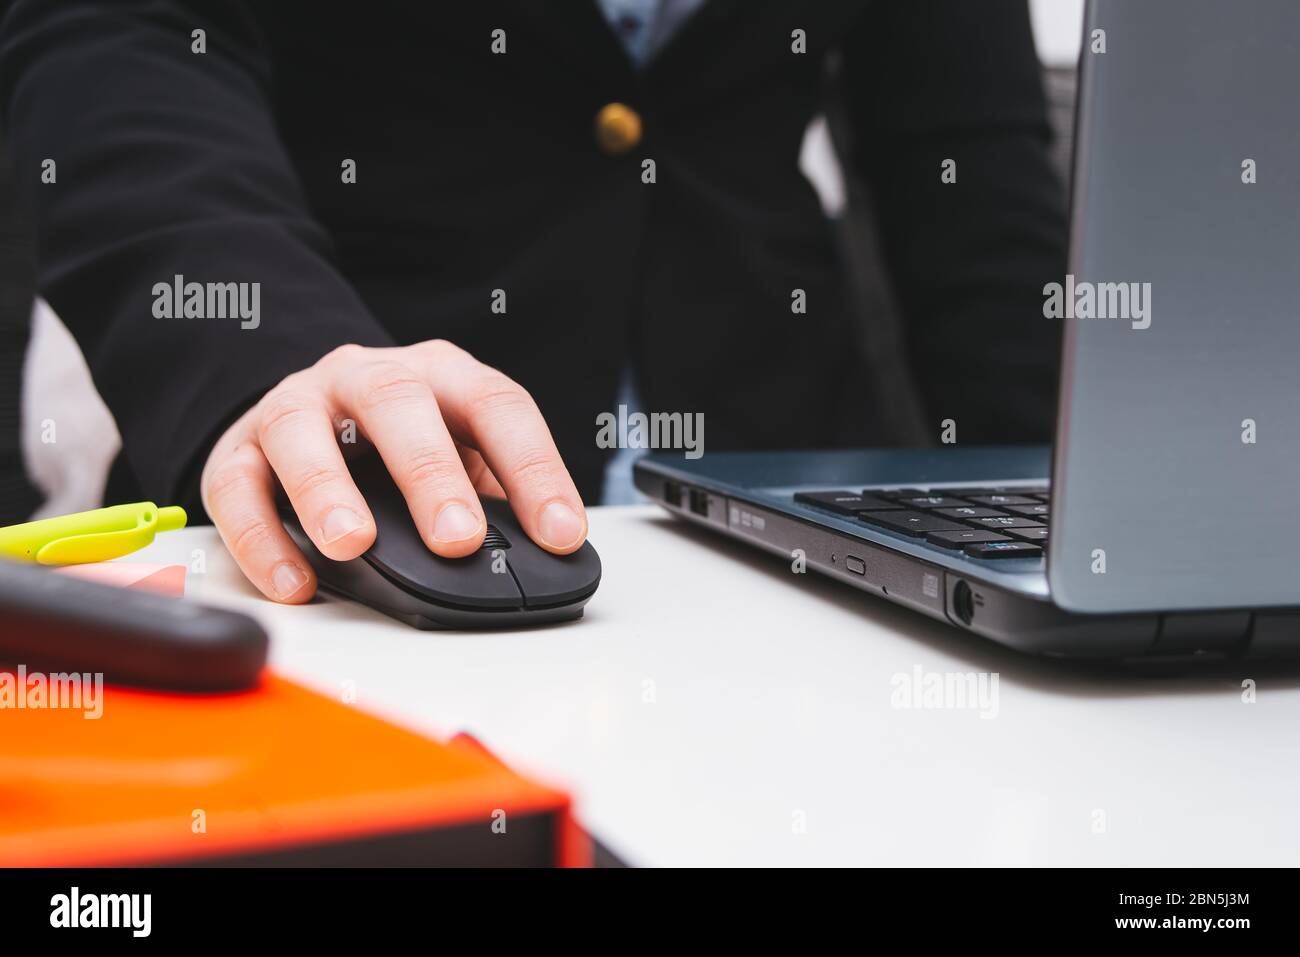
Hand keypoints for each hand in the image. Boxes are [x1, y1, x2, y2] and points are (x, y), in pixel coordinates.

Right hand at [200, 340, 586, 602]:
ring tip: (352, 545)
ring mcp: (298, 405)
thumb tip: (539, 557)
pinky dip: (262, 538)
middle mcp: (368, 377)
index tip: (561, 534)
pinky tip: (294, 583)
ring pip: (302, 431)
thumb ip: (491, 496)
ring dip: (327, 489)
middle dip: (431, 472)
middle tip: (457, 539)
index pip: (497, 406)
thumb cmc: (395, 448)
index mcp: (440, 376)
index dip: (535, 468)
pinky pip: (238, 486)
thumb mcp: (460, 455)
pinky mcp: (236, 449)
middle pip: (400, 402)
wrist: (307, 418)